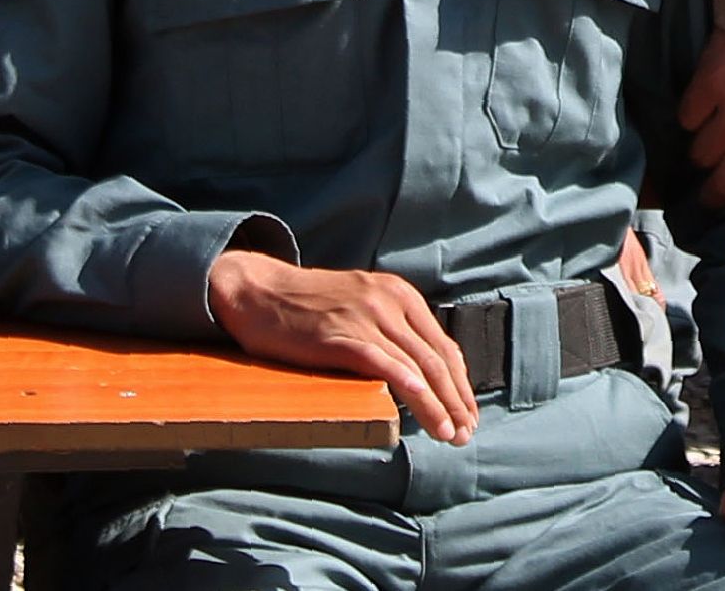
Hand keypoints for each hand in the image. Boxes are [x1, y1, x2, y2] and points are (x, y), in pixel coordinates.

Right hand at [204, 250, 478, 444]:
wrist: (257, 290)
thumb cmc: (305, 307)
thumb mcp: (359, 305)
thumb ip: (388, 330)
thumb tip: (416, 374)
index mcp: (399, 294)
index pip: (443, 345)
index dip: (460, 384)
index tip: (468, 413)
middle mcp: (390, 302)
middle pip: (437, 358)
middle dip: (457, 400)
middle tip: (467, 432)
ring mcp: (366, 317)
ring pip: (418, 366)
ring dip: (440, 406)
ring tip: (451, 435)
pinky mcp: (341, 337)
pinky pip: (385, 366)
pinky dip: (412, 391)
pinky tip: (425, 413)